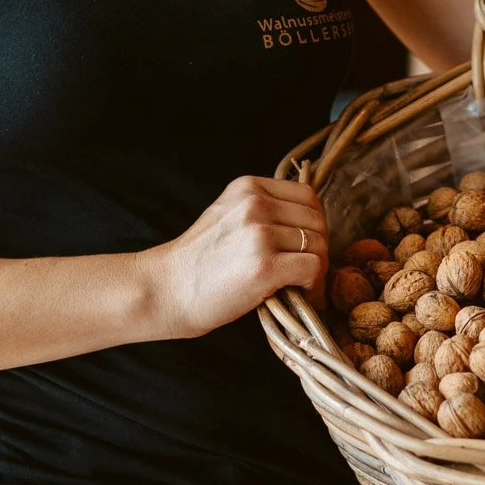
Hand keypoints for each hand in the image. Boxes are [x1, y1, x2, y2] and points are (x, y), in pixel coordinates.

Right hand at [146, 175, 327, 339]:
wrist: (165, 290)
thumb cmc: (197, 262)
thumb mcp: (228, 215)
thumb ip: (263, 211)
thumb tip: (308, 228)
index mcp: (248, 187)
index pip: (307, 196)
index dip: (314, 224)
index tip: (307, 247)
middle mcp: (256, 203)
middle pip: (317, 221)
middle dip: (319, 249)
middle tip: (310, 274)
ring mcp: (259, 233)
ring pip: (318, 245)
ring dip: (318, 270)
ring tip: (304, 288)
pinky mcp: (264, 265)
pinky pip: (313, 268)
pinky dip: (314, 287)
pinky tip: (302, 298)